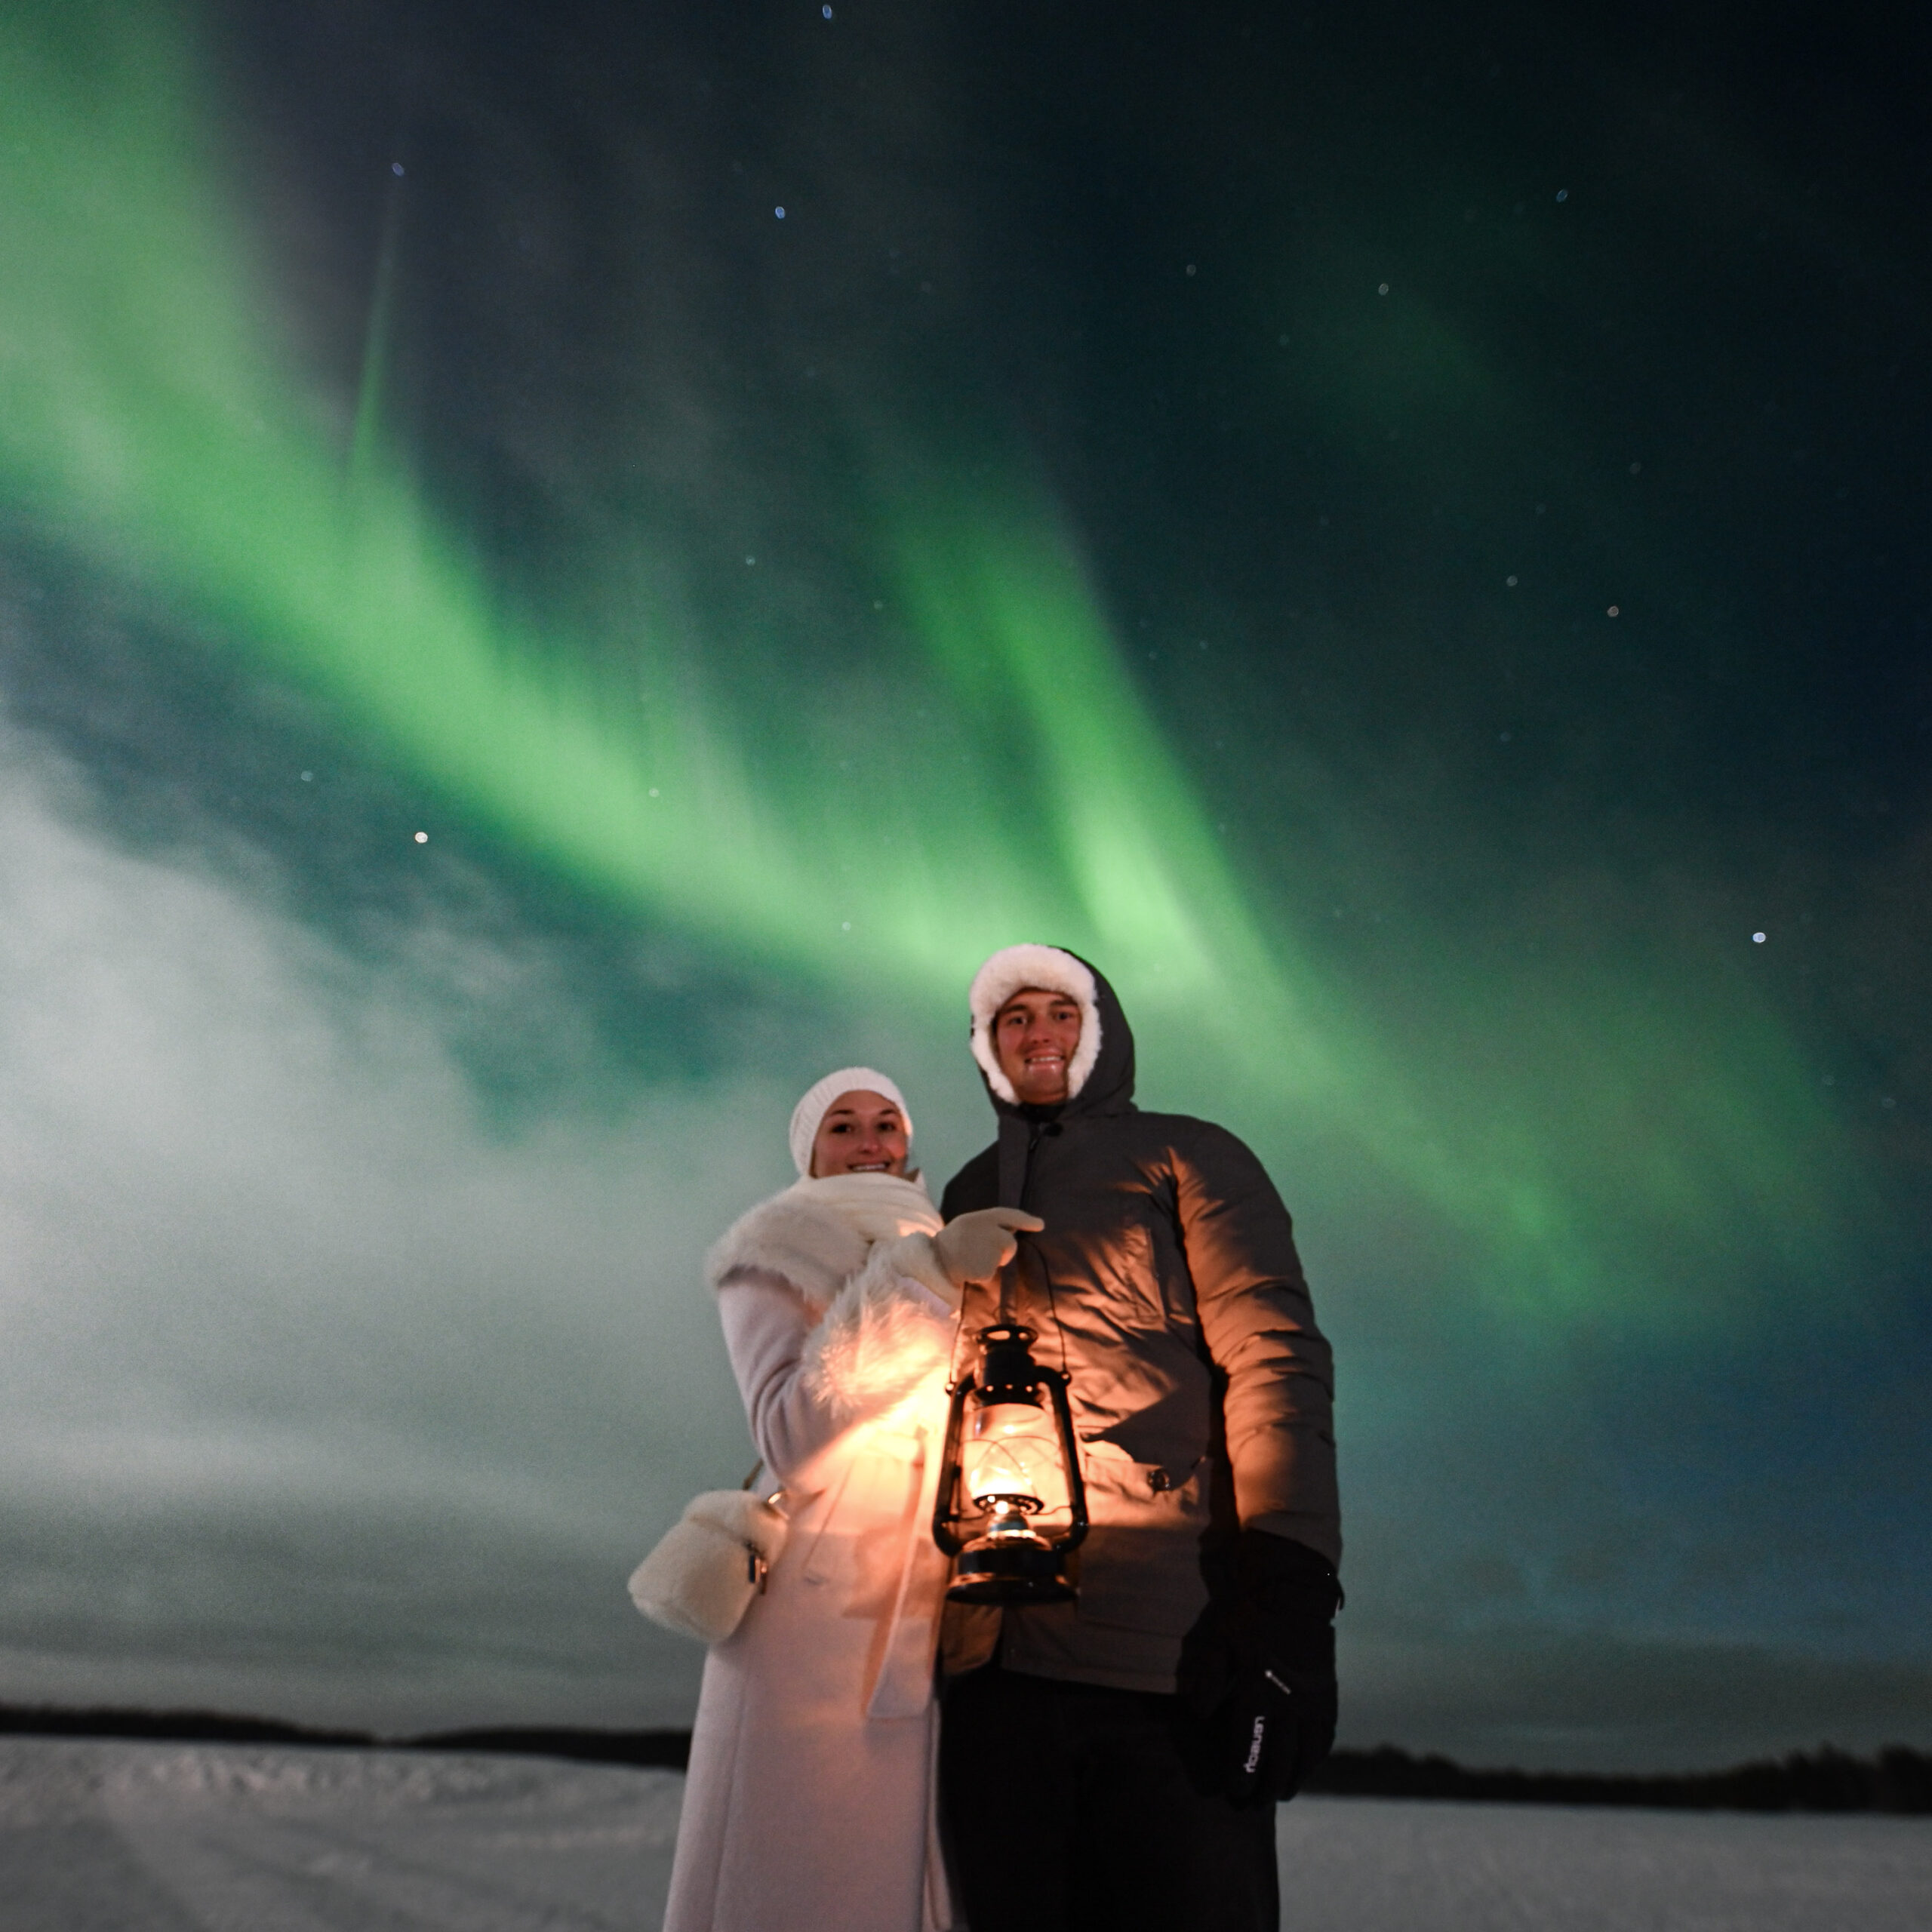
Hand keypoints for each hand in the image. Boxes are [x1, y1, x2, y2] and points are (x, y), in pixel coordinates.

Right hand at [932, 1207, 1044, 1287]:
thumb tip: (1013, 1229)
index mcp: (976, 1218)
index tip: (1041, 1224)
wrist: (930, 1265)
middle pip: (1009, 1242)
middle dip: (1005, 1250)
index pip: (1006, 1214)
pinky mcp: (985, 1270)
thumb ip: (987, 1226)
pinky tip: (970, 1272)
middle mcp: (984, 1231)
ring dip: (993, 1262)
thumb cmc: (949, 1246)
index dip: (1025, 1219)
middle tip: (989, 1255)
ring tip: (972, 1262)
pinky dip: (985, 1275)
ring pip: (1002, 1259)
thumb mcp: (965, 1227)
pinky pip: (992, 1273)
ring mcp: (985, 1251)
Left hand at [1177, 1531, 1339, 1805]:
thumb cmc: (1250, 1614)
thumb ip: (1209, 1680)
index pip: (1248, 1746)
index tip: (1235, 1792)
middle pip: (1279, 1759)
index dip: (1241, 1775)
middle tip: (1255, 1805)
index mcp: (1258, 1690)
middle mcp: (1288, 1701)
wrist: (1295, 1590)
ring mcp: (1312, 1699)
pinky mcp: (1327, 1694)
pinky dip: (1316, 1758)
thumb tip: (1199, 1715)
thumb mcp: (1220, 1641)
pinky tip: (1307, 1767)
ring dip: (1293, 1778)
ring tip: (1281, 1794)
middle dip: (1266, 1786)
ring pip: (1305, 1754)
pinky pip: (1324, 1736)